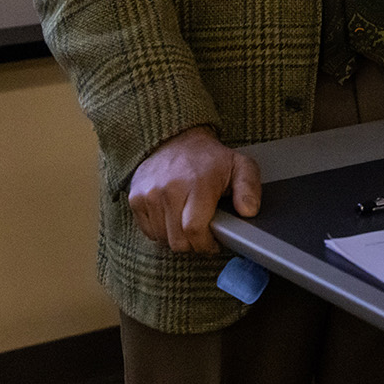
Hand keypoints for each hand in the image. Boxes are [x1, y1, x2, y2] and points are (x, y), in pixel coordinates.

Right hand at [127, 126, 261, 252]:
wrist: (176, 139)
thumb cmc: (210, 158)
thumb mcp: (240, 165)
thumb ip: (249, 188)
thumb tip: (248, 211)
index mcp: (198, 183)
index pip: (194, 230)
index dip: (206, 244)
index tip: (213, 243)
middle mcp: (169, 189)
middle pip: (177, 240)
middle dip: (193, 244)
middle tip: (202, 233)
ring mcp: (149, 194)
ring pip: (162, 238)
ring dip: (176, 237)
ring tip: (187, 221)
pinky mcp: (135, 198)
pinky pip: (148, 231)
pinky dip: (161, 230)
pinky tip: (172, 216)